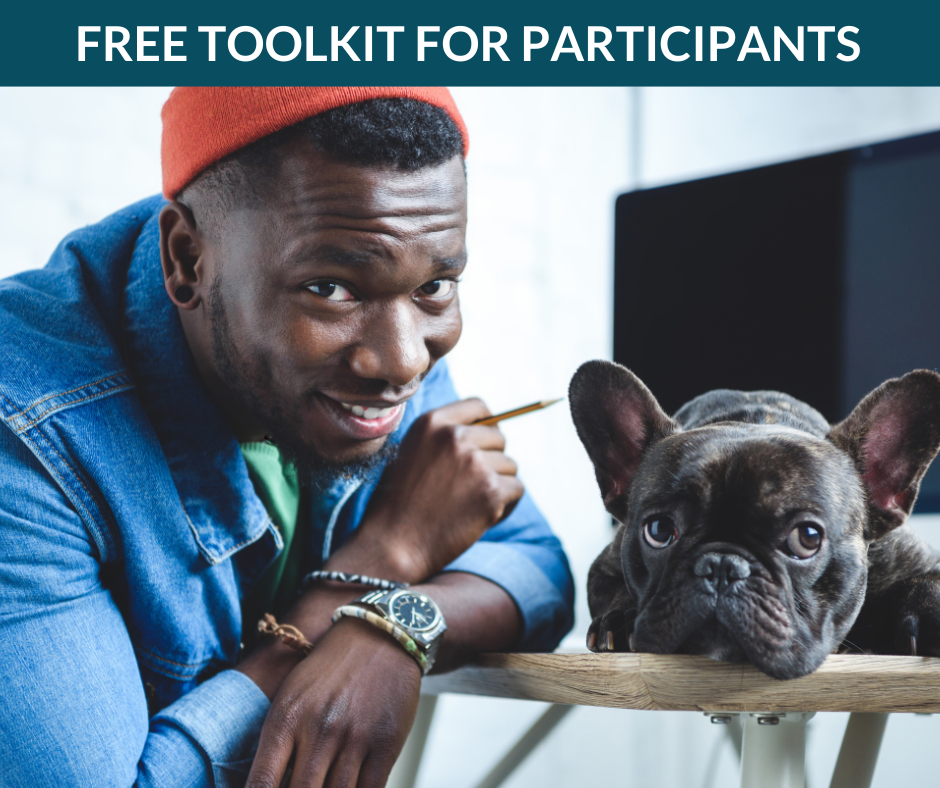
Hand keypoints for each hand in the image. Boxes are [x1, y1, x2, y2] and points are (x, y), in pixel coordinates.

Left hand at [245, 617, 421, 787]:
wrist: (379, 635)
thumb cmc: (328, 670)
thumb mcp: (291, 696)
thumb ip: (278, 744)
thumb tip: (266, 787)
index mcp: (286, 718)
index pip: (261, 784)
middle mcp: (319, 729)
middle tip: (302, 786)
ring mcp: (354, 737)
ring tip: (323, 786)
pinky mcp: (386, 742)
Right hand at [335, 398, 523, 582]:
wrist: (392, 545)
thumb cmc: (396, 505)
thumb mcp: (409, 454)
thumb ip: (442, 439)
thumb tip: (481, 433)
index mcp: (432, 422)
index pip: (479, 407)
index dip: (486, 426)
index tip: (483, 446)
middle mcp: (454, 437)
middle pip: (499, 438)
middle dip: (492, 461)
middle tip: (471, 488)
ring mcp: (475, 462)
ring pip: (509, 465)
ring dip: (498, 485)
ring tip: (470, 505)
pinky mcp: (491, 491)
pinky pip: (516, 489)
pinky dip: (505, 506)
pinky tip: (481, 518)